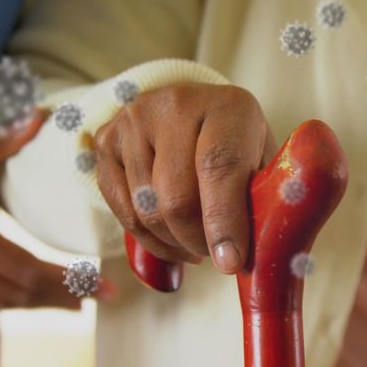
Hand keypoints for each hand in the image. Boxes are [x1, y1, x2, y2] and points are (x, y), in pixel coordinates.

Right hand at [0, 112, 99, 308]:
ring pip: (3, 298)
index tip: (102, 289)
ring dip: (40, 303)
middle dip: (64, 298)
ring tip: (73, 306)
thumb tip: (37, 120)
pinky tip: (25, 291)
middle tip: (101, 300)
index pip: (30, 272)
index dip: (70, 283)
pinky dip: (14, 296)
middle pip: (22, 294)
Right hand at [93, 83, 276, 272]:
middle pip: (176, 197)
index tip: (230, 262)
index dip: (224, 220)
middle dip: (197, 241)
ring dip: (174, 243)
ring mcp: (133, 120)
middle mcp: (174, 104)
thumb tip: (254, 254)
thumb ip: (260, 199)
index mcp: (228, 106)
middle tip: (215, 256)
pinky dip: (149, 239)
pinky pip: (122, 210)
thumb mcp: (261, 161)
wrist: (190, 111)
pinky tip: (171, 242)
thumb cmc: (235, 144)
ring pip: (147, 210)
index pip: (219, 166)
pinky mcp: (106, 140)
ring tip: (195, 245)